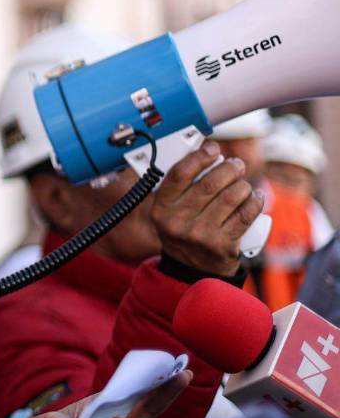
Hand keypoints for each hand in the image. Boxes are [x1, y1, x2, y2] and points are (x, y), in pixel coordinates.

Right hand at [151, 142, 264, 275]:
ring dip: (243, 185)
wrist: (193, 269)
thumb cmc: (184, 229)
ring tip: (243, 184)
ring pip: (231, 197)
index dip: (199, 157)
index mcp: (162, 209)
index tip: (212, 149)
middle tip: (236, 165)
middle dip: (229, 168)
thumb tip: (204, 151)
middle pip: (210, 184)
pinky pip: (245, 215)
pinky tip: (255, 196)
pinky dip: (255, 201)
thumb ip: (180, 184)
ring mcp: (201, 235)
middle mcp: (178, 223)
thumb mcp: (170, 210)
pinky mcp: (223, 245)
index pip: (179, 174)